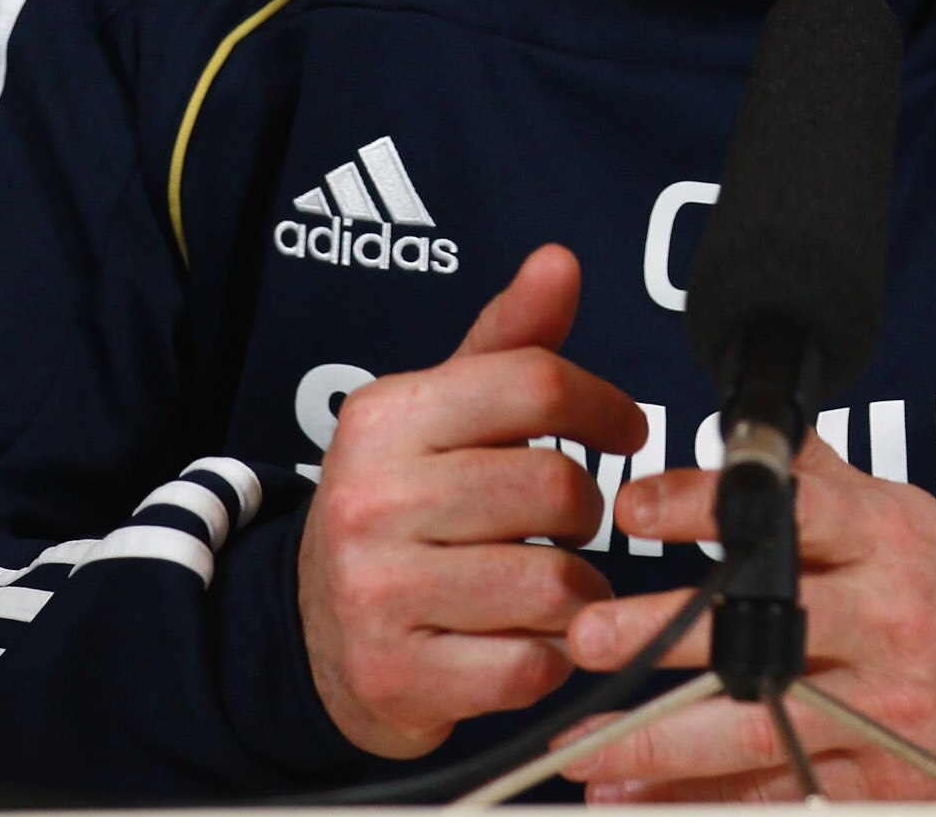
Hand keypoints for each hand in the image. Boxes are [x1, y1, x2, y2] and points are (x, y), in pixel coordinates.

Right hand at [297, 244, 646, 757]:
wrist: (312, 634)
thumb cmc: (403, 506)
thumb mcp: (441, 412)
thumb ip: (509, 340)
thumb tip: (559, 260)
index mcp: (386, 418)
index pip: (534, 383)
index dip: (604, 405)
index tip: (623, 428)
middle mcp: (371, 500)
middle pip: (554, 488)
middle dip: (585, 509)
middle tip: (569, 520)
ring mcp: (378, 594)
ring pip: (554, 584)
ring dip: (576, 591)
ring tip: (549, 583)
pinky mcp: (397, 676)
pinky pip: (530, 667)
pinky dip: (547, 657)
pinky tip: (520, 638)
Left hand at [561, 435, 935, 801]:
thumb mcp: (901, 514)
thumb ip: (816, 478)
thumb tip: (741, 428)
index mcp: (886, 540)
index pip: (791, 512)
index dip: (707, 506)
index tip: (634, 507)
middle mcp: (887, 622)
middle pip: (766, 629)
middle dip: (666, 635)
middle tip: (586, 634)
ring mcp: (885, 710)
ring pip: (763, 727)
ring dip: (662, 742)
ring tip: (585, 744)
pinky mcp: (882, 783)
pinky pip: (781, 796)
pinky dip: (702, 804)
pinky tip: (636, 799)